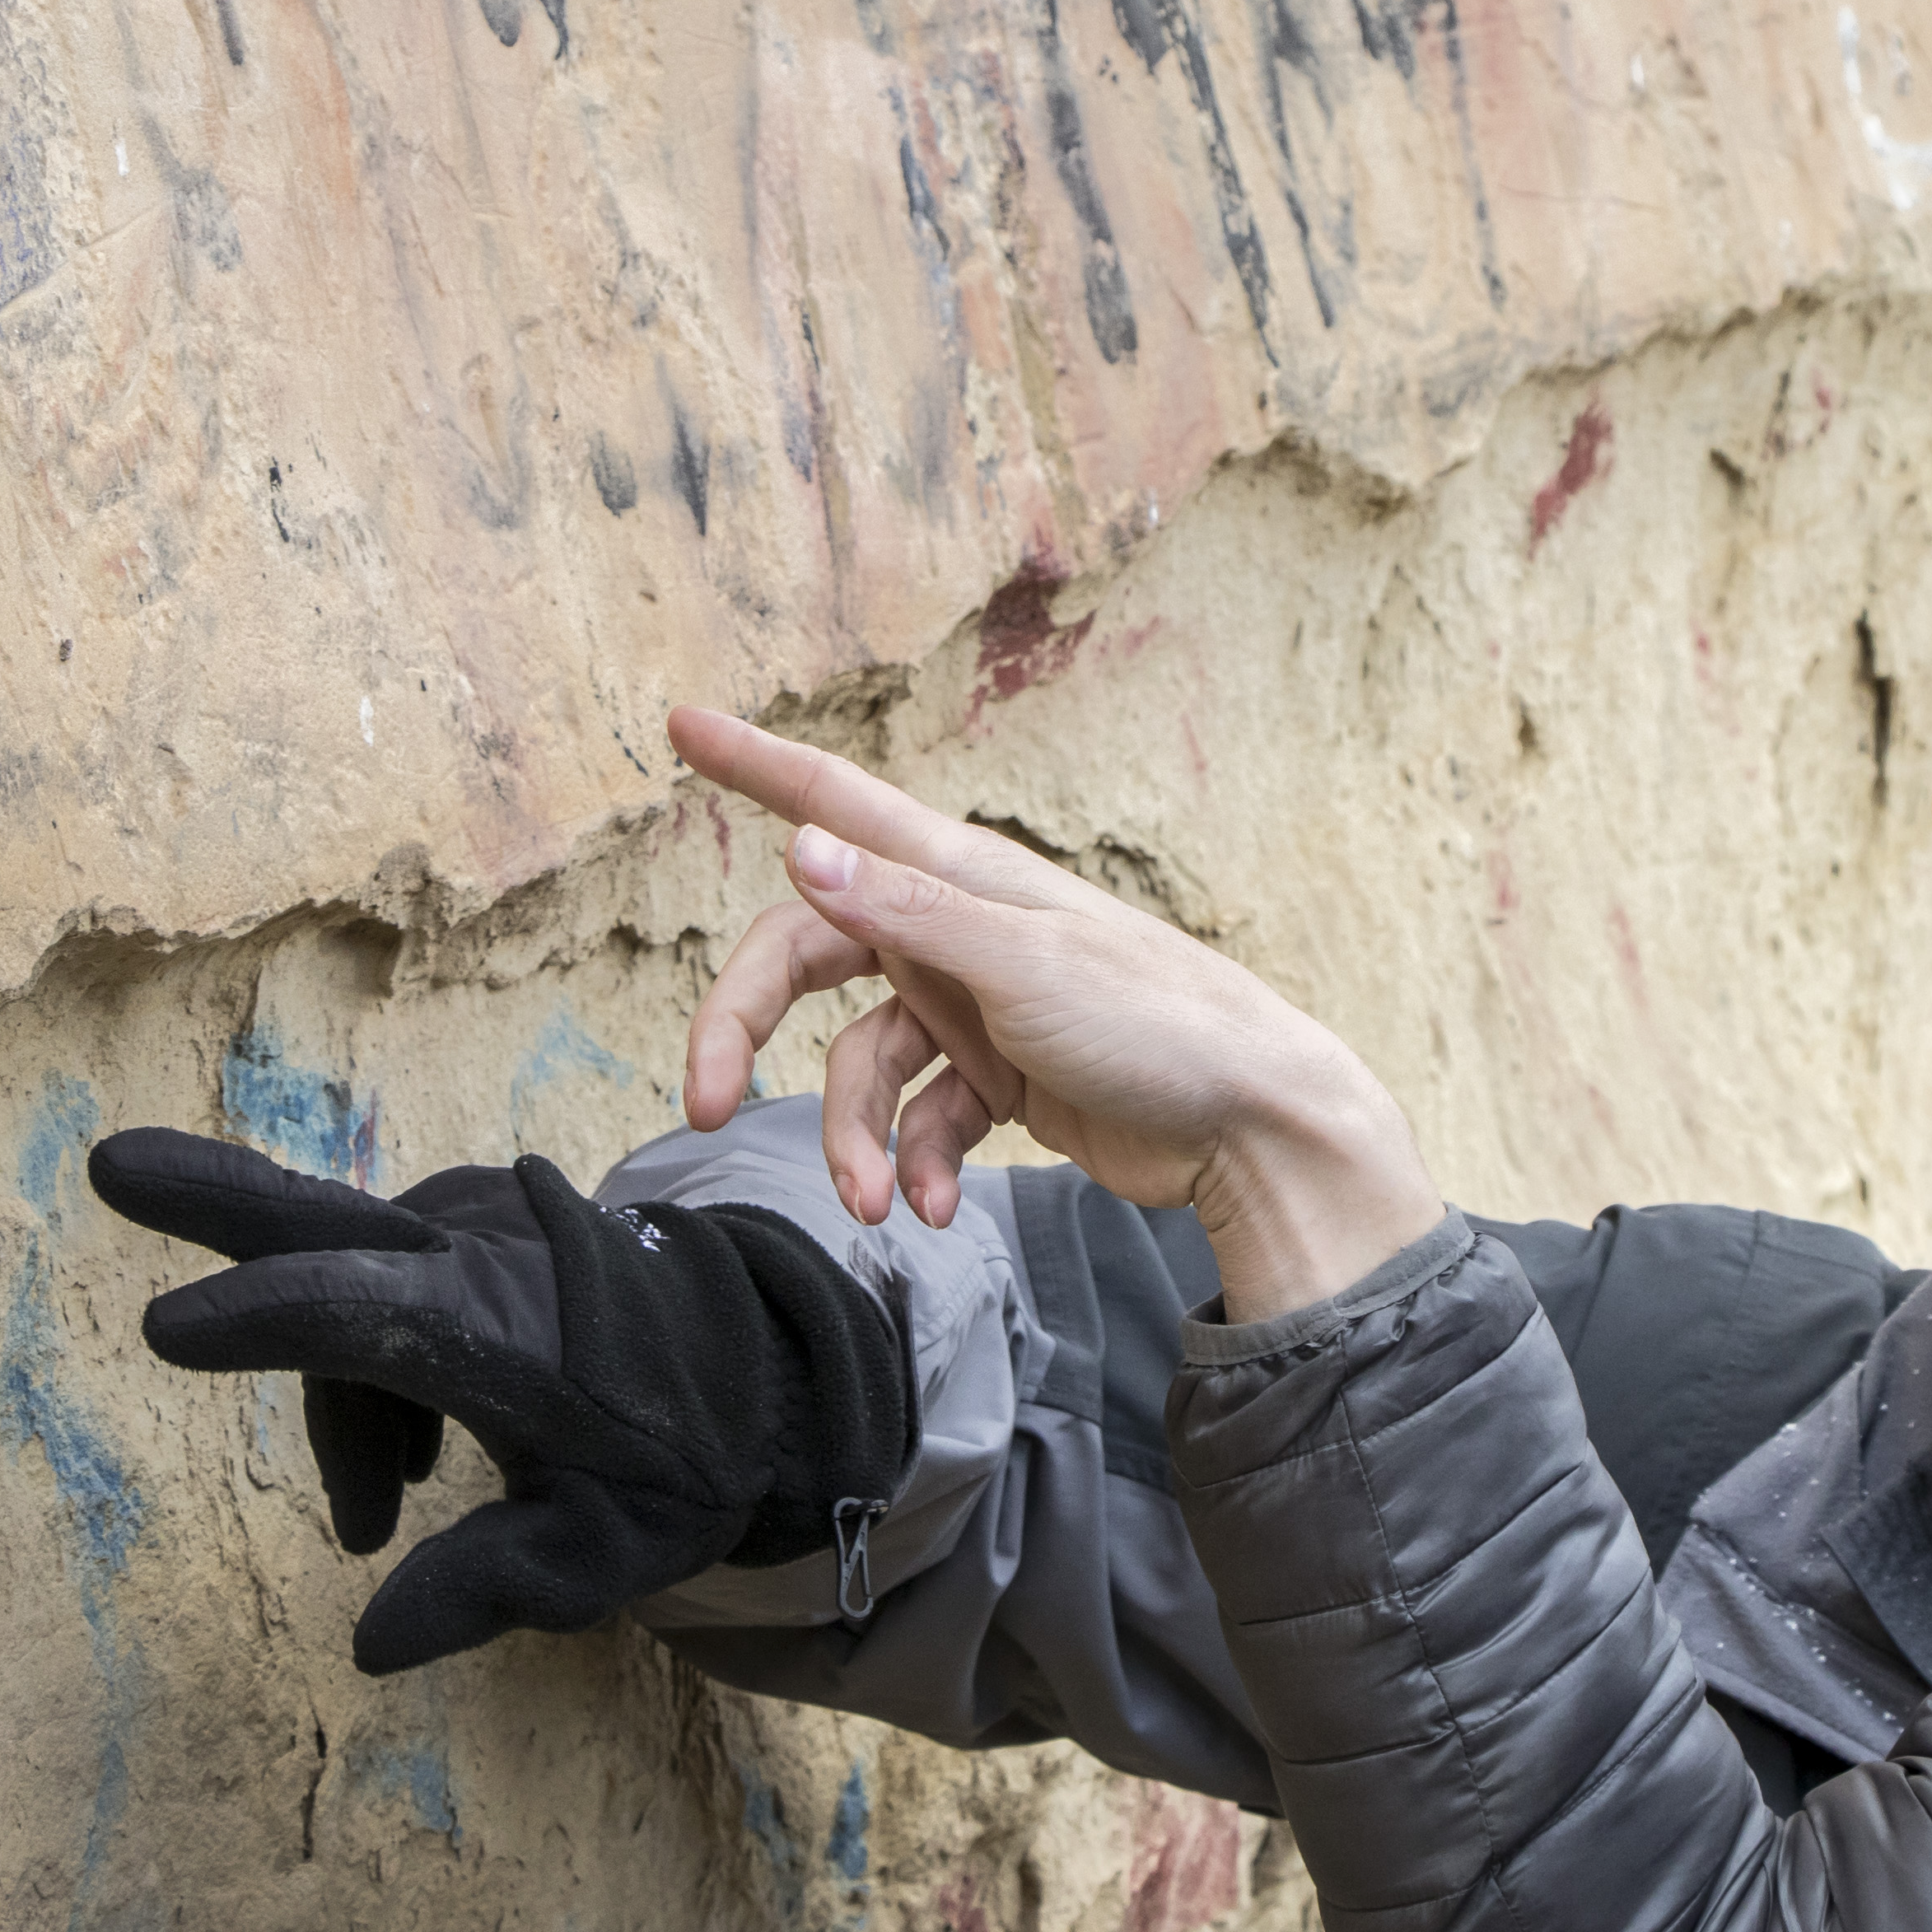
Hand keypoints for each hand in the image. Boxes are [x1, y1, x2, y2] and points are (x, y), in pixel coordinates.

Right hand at [81, 1129, 913, 1674]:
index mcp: (506, 1330)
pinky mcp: (458, 1230)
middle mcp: (474, 1258)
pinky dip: (364, 1374)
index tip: (169, 1328)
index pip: (366, 1317)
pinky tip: (408, 1466)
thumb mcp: (605, 1557)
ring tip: (376, 1519)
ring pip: (339, 1310)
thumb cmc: (676, 1463)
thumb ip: (486, 1595)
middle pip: (321, 1226)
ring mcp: (463, 1231)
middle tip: (110, 1165)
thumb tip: (371, 1649)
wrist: (754, 1371)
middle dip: (211, 1200)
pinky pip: (370, 1298)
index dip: (267, 1324)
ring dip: (336, 1411)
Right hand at [666, 705, 1445, 1317]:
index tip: (682, 723)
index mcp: (958, 875)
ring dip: (853, 1137)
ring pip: (858, 1063)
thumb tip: (801, 852)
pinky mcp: (997, 1077)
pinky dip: (917, 1163)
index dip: (755, 763)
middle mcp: (954, 929)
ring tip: (877, 1205)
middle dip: (744, 1027)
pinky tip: (937, 1208)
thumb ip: (907, 912)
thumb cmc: (1156, 1024)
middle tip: (699, 1098)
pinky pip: (919, 1117)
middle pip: (807, 956)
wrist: (1250, 1125)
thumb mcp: (1022, 966)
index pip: (835, 804)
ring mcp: (973, 1005)